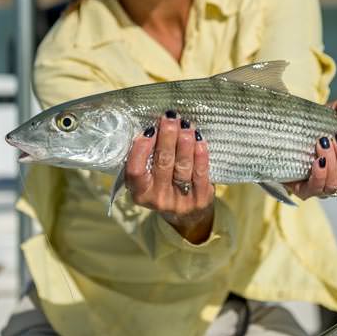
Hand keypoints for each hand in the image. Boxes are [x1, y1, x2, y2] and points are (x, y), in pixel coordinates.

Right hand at [124, 112, 214, 243]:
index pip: (136, 171)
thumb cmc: (164, 187)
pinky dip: (200, 154)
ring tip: (186, 125)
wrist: (186, 216)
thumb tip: (155, 125)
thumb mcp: (149, 179)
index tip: (149, 130)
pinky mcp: (200, 199)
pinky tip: (199, 140)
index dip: (141, 149)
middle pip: (162, 163)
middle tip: (171, 118)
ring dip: (184, 142)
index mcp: (140, 193)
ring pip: (182, 166)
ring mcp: (180, 201)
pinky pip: (200, 173)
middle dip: (167, 137)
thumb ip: (148, 158)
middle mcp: (158, 199)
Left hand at [286, 96, 336, 198]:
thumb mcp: (336, 110)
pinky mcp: (304, 188)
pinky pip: (315, 188)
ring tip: (323, 142)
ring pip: (334, 185)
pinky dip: (319, 174)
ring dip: (332, 162)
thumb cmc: (320, 123)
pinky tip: (318, 160)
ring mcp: (323, 187)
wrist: (290, 128)